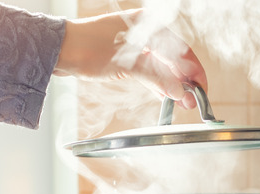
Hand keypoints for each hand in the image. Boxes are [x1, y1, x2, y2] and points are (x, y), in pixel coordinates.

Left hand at [54, 9, 206, 108]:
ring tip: (182, 103)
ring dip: (172, 84)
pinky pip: (149, 71)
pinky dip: (158, 83)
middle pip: (174, 59)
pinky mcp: (125, 57)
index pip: (182, 50)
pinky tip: (166, 96)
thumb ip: (158, 78)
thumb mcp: (128, 64)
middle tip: (193, 102)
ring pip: (162, 67)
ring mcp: (135, 45)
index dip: (194, 72)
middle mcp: (145, 32)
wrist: (58, 50)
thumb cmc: (89, 47)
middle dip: (184, 81)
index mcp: (149, 25)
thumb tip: (179, 92)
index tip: (201, 89)